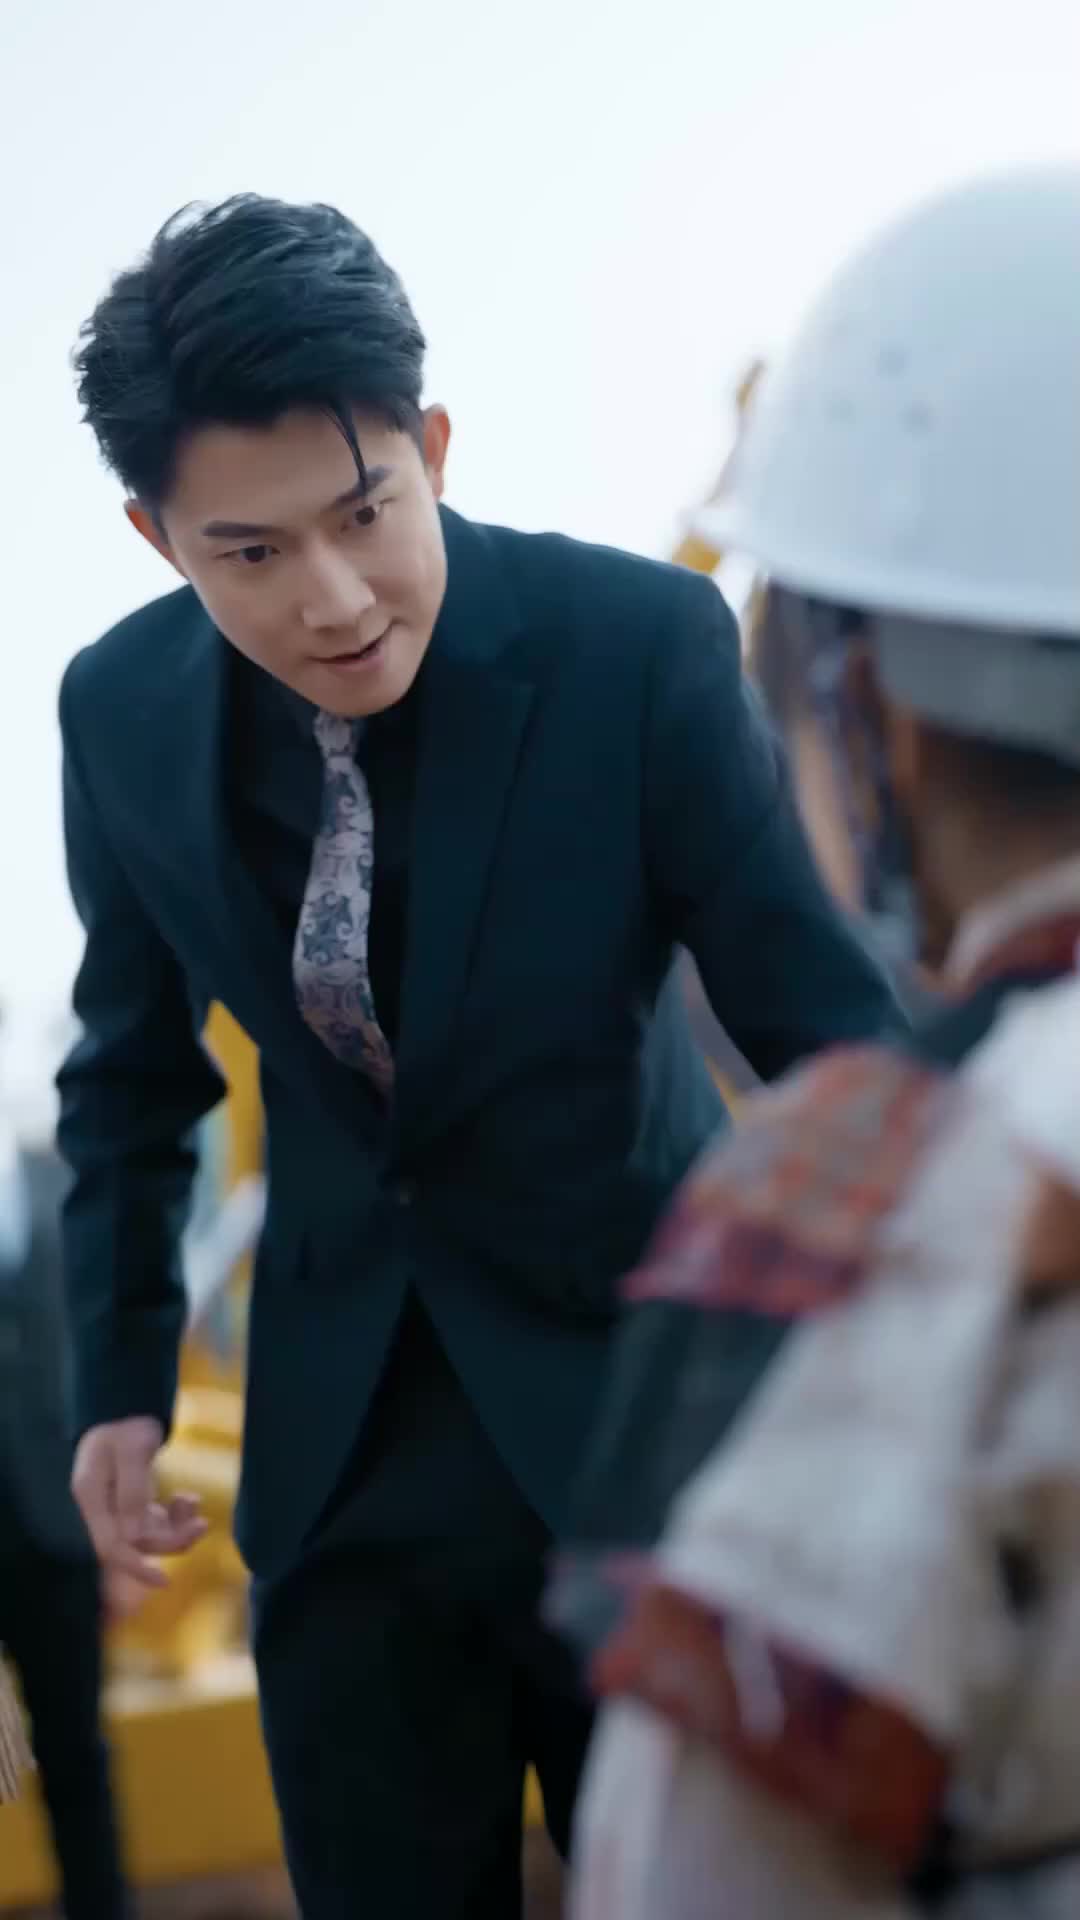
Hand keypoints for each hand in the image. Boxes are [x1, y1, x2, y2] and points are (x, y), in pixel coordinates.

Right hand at [72, 1416, 208, 1617]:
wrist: (126, 1401)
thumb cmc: (127, 1420)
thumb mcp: (133, 1450)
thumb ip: (133, 1492)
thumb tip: (136, 1536)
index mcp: (91, 1496)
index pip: (110, 1546)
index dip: (135, 1567)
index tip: (164, 1580)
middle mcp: (100, 1505)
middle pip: (134, 1542)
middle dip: (169, 1539)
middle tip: (203, 1525)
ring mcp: (115, 1503)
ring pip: (147, 1533)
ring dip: (174, 1527)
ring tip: (195, 1504)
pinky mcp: (131, 1497)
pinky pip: (153, 1519)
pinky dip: (173, 1515)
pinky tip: (188, 1499)